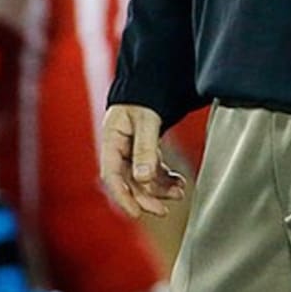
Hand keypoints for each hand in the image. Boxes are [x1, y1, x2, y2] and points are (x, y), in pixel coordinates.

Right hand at [100, 104, 185, 218]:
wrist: (152, 78)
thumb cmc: (145, 95)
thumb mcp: (146, 119)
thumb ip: (145, 147)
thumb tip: (143, 178)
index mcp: (111, 140)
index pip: (112, 176)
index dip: (123, 197)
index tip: (136, 212)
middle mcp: (119, 148)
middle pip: (128, 181)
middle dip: (146, 197)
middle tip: (162, 210)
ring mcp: (131, 150)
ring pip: (143, 177)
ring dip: (159, 188)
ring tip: (179, 193)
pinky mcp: (144, 149)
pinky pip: (152, 169)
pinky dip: (164, 177)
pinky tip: (178, 183)